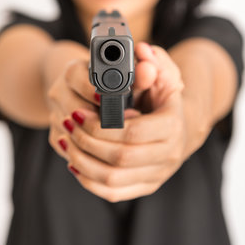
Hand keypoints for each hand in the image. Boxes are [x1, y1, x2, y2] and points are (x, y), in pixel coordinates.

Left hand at [52, 43, 190, 201]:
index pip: (133, 132)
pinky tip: (74, 164)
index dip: (101, 125)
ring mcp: (157, 175)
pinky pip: (113, 193)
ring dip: (83, 161)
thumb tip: (141, 52)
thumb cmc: (164, 100)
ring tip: (66, 141)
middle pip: (120, 157)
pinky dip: (88, 181)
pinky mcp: (145, 186)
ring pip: (113, 179)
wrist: (178, 129)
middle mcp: (168, 156)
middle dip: (87, 141)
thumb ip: (154, 63)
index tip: (78, 114)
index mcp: (172, 127)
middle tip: (67, 124)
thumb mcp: (163, 76)